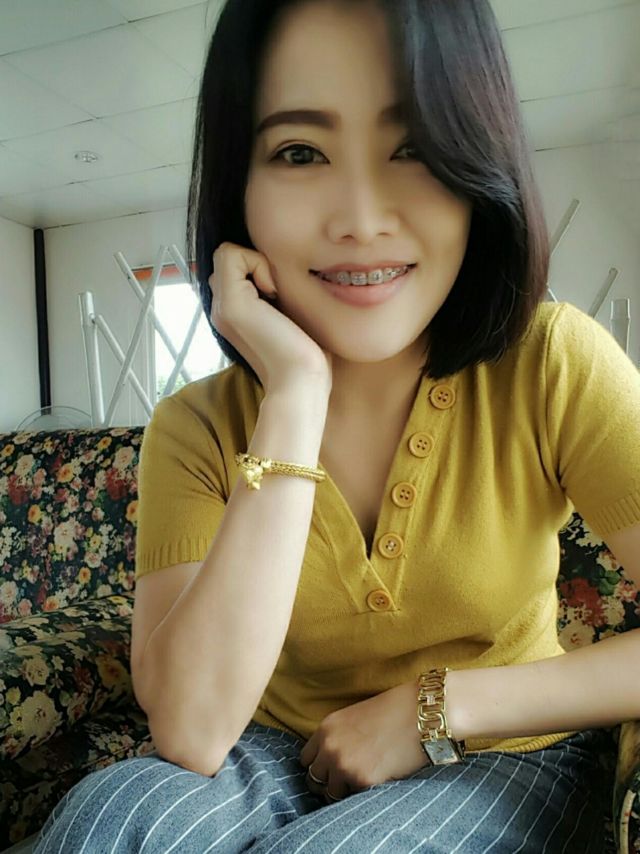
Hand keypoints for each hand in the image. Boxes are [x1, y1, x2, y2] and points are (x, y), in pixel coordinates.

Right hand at [209, 242, 332, 395]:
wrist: (301, 380)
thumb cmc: (304, 352)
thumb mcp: (285, 313)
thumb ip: (271, 292)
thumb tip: (273, 268)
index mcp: (232, 314)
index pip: (232, 267)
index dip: (256, 267)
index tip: (278, 294)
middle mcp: (220, 310)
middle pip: (228, 259)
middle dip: (255, 263)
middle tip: (276, 292)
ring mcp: (221, 307)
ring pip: (227, 254)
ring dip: (257, 262)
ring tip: (274, 293)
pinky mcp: (230, 304)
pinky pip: (231, 255)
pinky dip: (257, 263)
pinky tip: (272, 292)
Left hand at [299, 682, 427, 802]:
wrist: (418, 713)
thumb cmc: (392, 712)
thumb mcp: (354, 717)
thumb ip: (337, 737)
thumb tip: (330, 760)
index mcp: (326, 728)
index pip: (305, 759)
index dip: (319, 766)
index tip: (328, 771)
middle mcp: (329, 747)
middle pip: (313, 779)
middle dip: (327, 783)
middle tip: (343, 784)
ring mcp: (344, 765)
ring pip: (331, 794)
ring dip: (344, 792)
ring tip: (362, 783)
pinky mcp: (363, 781)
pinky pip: (353, 799)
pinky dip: (362, 795)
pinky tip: (376, 783)